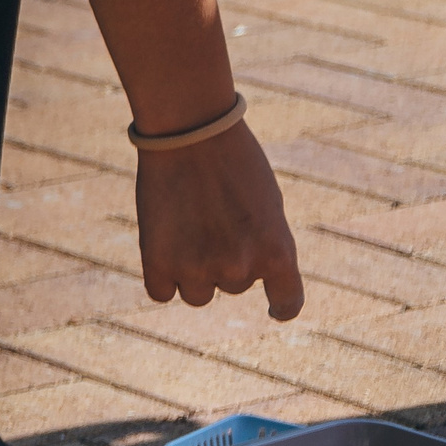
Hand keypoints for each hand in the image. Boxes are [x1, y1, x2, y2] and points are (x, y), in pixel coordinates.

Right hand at [135, 119, 302, 320]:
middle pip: (233, 286)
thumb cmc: (236, 162)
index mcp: (277, 252)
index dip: (281, 307)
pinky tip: (164, 245)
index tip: (274, 309)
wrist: (192, 136)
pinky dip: (163, 275)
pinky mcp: (157, 264)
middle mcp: (239, 268)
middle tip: (214, 221)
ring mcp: (196, 269)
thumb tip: (245, 276)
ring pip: (197, 293)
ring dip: (193, 271)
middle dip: (225, 261)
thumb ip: (263, 246)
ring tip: (187, 230)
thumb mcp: (268, 206)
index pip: (288, 302)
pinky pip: (162, 292)